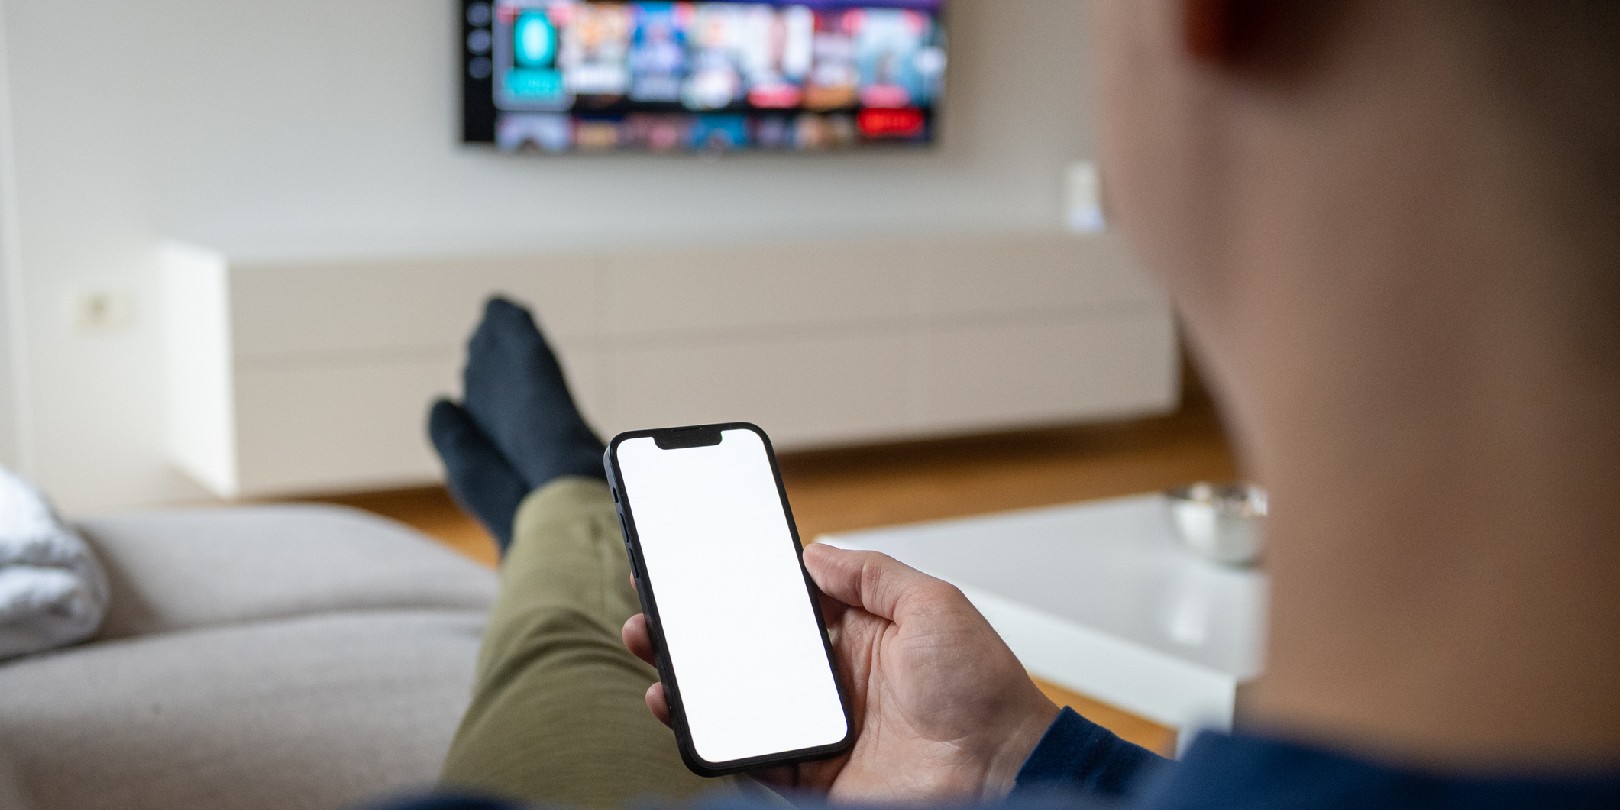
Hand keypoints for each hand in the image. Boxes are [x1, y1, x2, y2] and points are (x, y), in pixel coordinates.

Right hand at [621, 543, 1058, 802]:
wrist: (1002, 771)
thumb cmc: (984, 691)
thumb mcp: (935, 604)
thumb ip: (873, 575)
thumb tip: (816, 552)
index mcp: (861, 632)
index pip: (785, 601)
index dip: (740, 583)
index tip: (696, 562)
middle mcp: (834, 678)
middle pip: (747, 646)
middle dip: (696, 624)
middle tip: (655, 601)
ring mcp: (819, 726)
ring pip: (736, 696)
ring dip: (688, 672)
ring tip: (651, 644)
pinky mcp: (810, 772)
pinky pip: (748, 751)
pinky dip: (708, 732)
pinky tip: (677, 705)